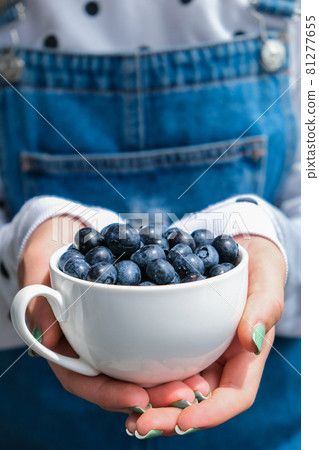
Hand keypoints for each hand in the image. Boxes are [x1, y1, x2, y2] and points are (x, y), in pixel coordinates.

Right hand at [17, 217, 210, 413]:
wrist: (72, 235)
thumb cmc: (49, 251)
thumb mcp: (36, 268)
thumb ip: (38, 299)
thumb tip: (46, 342)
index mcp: (66, 344)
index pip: (84, 380)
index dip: (109, 394)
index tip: (137, 398)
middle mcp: (93, 345)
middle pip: (120, 380)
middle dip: (151, 394)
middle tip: (184, 395)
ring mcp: (116, 332)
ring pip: (141, 365)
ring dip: (170, 377)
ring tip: (199, 382)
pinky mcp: (137, 315)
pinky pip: (156, 333)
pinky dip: (176, 344)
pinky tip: (201, 347)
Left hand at [125, 236, 285, 436]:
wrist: (239, 253)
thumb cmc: (258, 267)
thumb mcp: (266, 280)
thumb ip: (264, 309)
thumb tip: (252, 342)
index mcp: (245, 356)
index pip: (233, 396)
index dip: (211, 413)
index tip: (185, 420)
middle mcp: (220, 362)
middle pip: (199, 402)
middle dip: (172, 417)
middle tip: (142, 424)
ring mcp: (197, 353)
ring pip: (176, 389)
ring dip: (153, 405)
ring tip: (129, 415)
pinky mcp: (178, 340)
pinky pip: (161, 365)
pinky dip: (143, 380)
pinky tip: (123, 385)